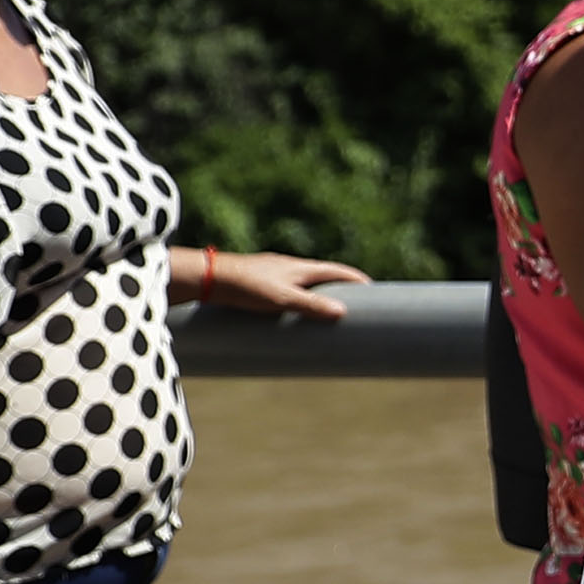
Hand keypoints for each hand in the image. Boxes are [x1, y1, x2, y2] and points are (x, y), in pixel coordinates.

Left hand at [188, 249, 367, 319]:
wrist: (209, 278)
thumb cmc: (245, 286)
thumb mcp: (282, 298)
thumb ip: (311, 305)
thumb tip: (343, 312)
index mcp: (301, 268)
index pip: (338, 270)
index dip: (357, 279)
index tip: (374, 290)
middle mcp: (290, 268)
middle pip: (323, 277)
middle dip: (340, 289)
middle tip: (354, 306)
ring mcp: (274, 275)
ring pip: (305, 286)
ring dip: (319, 297)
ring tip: (327, 316)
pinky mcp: (260, 285)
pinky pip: (289, 293)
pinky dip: (300, 302)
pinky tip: (293, 315)